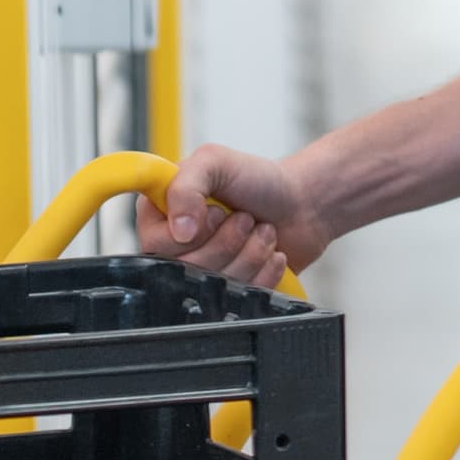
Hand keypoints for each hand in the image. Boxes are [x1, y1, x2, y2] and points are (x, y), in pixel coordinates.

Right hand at [143, 142, 325, 286]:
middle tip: (245, 218)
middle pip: (187, 268)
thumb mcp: (216, 162)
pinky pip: (241, 297)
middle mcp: (178, 245)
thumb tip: (179, 230)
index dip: (193, 232)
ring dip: (249, 253)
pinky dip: (264, 271)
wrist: (303, 202)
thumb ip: (186, 185)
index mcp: (163, 213)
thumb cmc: (258, 179)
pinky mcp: (232, 292)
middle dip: (227, 241)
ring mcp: (205, 271)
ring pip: (216, 285)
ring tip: (259, 230)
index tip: (216, 211)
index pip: (156, 244)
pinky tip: (269, 251)